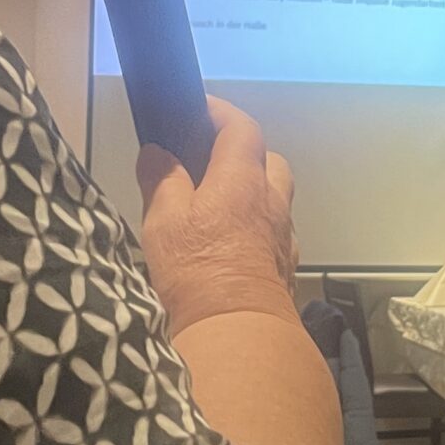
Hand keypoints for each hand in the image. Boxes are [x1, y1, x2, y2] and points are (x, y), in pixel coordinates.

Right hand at [139, 98, 299, 336]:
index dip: (221, 113)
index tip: (200, 110)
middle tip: (212, 164)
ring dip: (255, 194)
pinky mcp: (286, 269)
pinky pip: (276, 235)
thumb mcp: (164, 221)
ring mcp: (283, 237)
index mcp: (243, 180)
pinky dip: (259, 229)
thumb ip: (163, 181)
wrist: (239, 334)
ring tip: (220, 208)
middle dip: (246, 155)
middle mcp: (272, 203)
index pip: (242, 128)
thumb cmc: (198, 271)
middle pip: (271, 162)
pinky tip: (235, 246)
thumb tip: (158, 153)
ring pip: (277, 200)